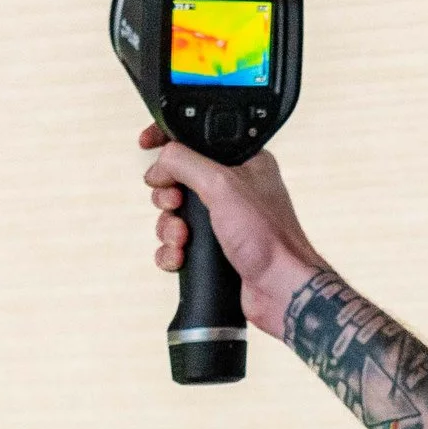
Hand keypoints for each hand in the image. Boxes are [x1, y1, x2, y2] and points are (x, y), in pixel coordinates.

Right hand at [141, 130, 324, 340]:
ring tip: (183, 239)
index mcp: (243, 161)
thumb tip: (158, 164)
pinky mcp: (214, 249)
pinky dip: (172, 251)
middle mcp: (233, 188)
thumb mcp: (221, 184)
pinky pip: (177, 244)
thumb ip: (184, 162)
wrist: (281, 289)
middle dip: (167, 196)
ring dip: (169, 228)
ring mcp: (223, 220)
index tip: (146, 143)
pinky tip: (181, 257)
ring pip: (175, 215)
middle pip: (177, 179)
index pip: (197, 139)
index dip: (168, 139)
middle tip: (175, 205)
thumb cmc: (267, 237)